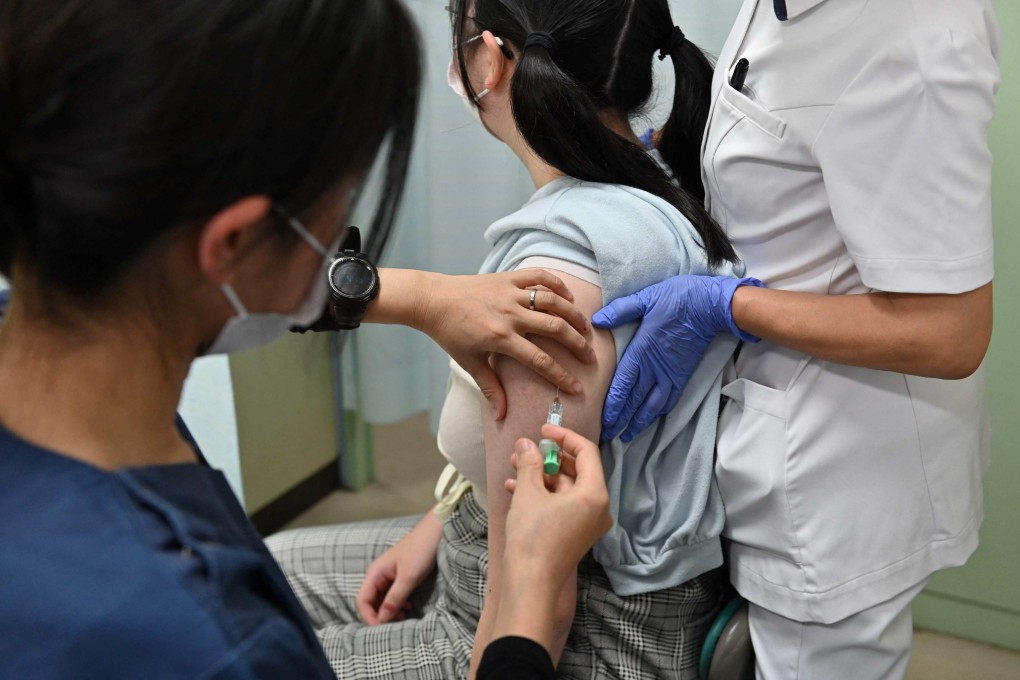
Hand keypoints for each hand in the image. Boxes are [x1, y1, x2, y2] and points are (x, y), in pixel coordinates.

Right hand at [356, 511, 443, 624]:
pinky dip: (398, 604)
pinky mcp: (399, 576)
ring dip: (390, 611)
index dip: (369, 617)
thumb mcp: (408, 577)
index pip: (362, 601)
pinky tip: (408, 606)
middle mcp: (378, 575)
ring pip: (382, 599)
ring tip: (404, 616)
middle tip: (396, 624)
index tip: (382, 628)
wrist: (435, 532)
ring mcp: (388, 575)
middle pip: (371, 602)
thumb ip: (394, 598)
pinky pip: (392, 595)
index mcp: (375, 573)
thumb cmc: (421, 550)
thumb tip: (382, 619)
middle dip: (380, 615)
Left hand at [419, 270, 596, 418]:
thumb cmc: (450, 333)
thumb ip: (490, 387)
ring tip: (586, 328)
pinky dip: (557, 284)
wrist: (433, 301)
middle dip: (577, 344)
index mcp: (501, 338)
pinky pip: (539, 276)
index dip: (561, 376)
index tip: (577, 387)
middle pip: (555, 329)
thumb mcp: (470, 362)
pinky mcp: (508, 277)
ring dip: (573, 314)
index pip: (540, 360)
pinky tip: (569, 296)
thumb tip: (502, 415)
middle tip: (590, 357)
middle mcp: (510, 314)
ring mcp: (510, 293)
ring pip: (553, 301)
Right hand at [502, 424, 611, 590]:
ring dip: (542, 475)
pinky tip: (516, 488)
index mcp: (595, 494)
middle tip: (526, 450)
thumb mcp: (529, 492)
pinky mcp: (576, 534)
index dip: (564, 436)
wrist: (530, 583)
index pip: (586, 452)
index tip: (543, 430)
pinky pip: (563, 504)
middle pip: (578, 470)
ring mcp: (589, 523)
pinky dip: (544, 494)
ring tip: (515, 468)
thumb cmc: (533, 536)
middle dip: (549, 457)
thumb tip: (526, 444)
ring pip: (567, 488)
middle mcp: (599, 508)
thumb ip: (530, 463)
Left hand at [592, 275, 763, 441]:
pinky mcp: (683, 374)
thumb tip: (598, 320)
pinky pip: (669, 399)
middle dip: (621, 420)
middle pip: (635, 401)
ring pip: (652, 406)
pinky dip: (659, 412)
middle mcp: (655, 368)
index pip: (623, 386)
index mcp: (642, 352)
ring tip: (628, 435)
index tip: (604, 421)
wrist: (710, 306)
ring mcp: (671, 374)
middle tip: (608, 436)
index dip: (613, 406)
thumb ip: (621, 311)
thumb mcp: (645, 299)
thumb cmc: (676, 299)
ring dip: (639, 422)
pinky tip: (652, 418)